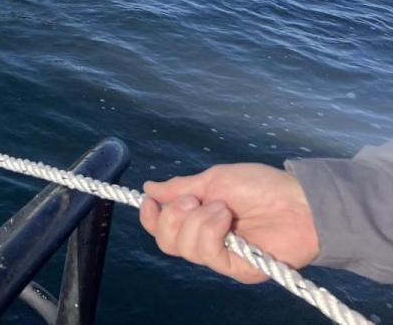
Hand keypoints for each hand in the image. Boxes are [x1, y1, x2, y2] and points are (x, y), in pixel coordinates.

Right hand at [139, 164, 318, 282]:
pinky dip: (210, 232)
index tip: (151, 200)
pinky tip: (226, 219)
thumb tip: (148, 188)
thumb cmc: (260, 186)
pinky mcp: (236, 268)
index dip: (150, 217)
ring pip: (183, 248)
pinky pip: (206, 254)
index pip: (162, 229)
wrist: (299, 202)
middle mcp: (205, 240)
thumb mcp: (214, 179)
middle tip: (194, 200)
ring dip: (197, 221)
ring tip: (222, 207)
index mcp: (198, 218)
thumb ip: (181, 187)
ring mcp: (220, 256)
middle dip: (172, 217)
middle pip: (166, 242)